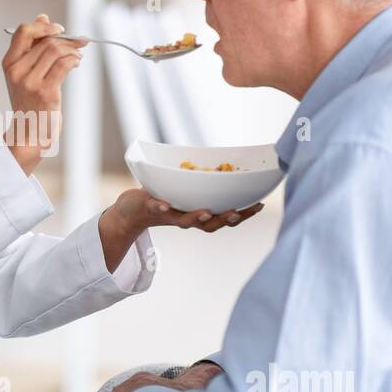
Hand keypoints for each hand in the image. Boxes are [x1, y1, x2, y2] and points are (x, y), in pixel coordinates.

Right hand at [1, 14, 86, 174]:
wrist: (29, 133)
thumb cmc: (30, 103)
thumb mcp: (25, 73)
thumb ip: (33, 46)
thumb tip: (43, 18)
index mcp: (9, 63)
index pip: (23, 31)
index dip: (43, 26)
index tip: (59, 29)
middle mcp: (17, 71)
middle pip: (45, 41)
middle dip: (67, 39)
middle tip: (79, 42)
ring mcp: (30, 82)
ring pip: (55, 50)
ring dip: (72, 49)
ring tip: (78, 56)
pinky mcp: (45, 92)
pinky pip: (64, 64)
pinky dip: (74, 60)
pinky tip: (77, 63)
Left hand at [97, 188, 264, 272]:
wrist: (131, 211)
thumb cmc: (166, 197)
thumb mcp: (189, 191)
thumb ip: (207, 184)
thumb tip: (234, 167)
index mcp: (200, 215)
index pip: (226, 217)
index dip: (244, 214)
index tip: (260, 204)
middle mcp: (188, 220)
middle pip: (211, 225)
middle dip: (225, 219)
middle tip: (237, 213)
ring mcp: (170, 215)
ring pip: (186, 221)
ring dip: (196, 218)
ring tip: (206, 212)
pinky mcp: (151, 208)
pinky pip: (157, 208)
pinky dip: (162, 207)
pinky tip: (165, 204)